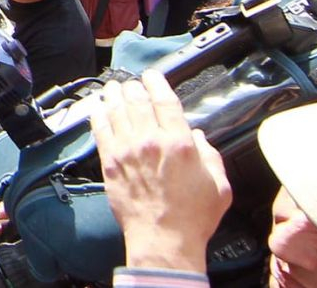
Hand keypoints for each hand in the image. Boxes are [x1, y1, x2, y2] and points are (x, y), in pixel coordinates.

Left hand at [90, 71, 231, 272]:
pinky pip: (100, 130)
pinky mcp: (110, 163)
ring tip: (112, 88)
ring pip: (116, 111)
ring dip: (113, 95)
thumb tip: (198, 137)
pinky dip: (97, 115)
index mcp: (179, 143)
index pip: (164, 100)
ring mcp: (127, 150)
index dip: (157, 83)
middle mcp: (150, 141)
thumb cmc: (192, 217)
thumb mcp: (219, 185)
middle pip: (137, 100)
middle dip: (133, 87)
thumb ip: (211, 156)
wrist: (163, 239)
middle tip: (131, 83)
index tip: (152, 76)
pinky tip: (97, 108)